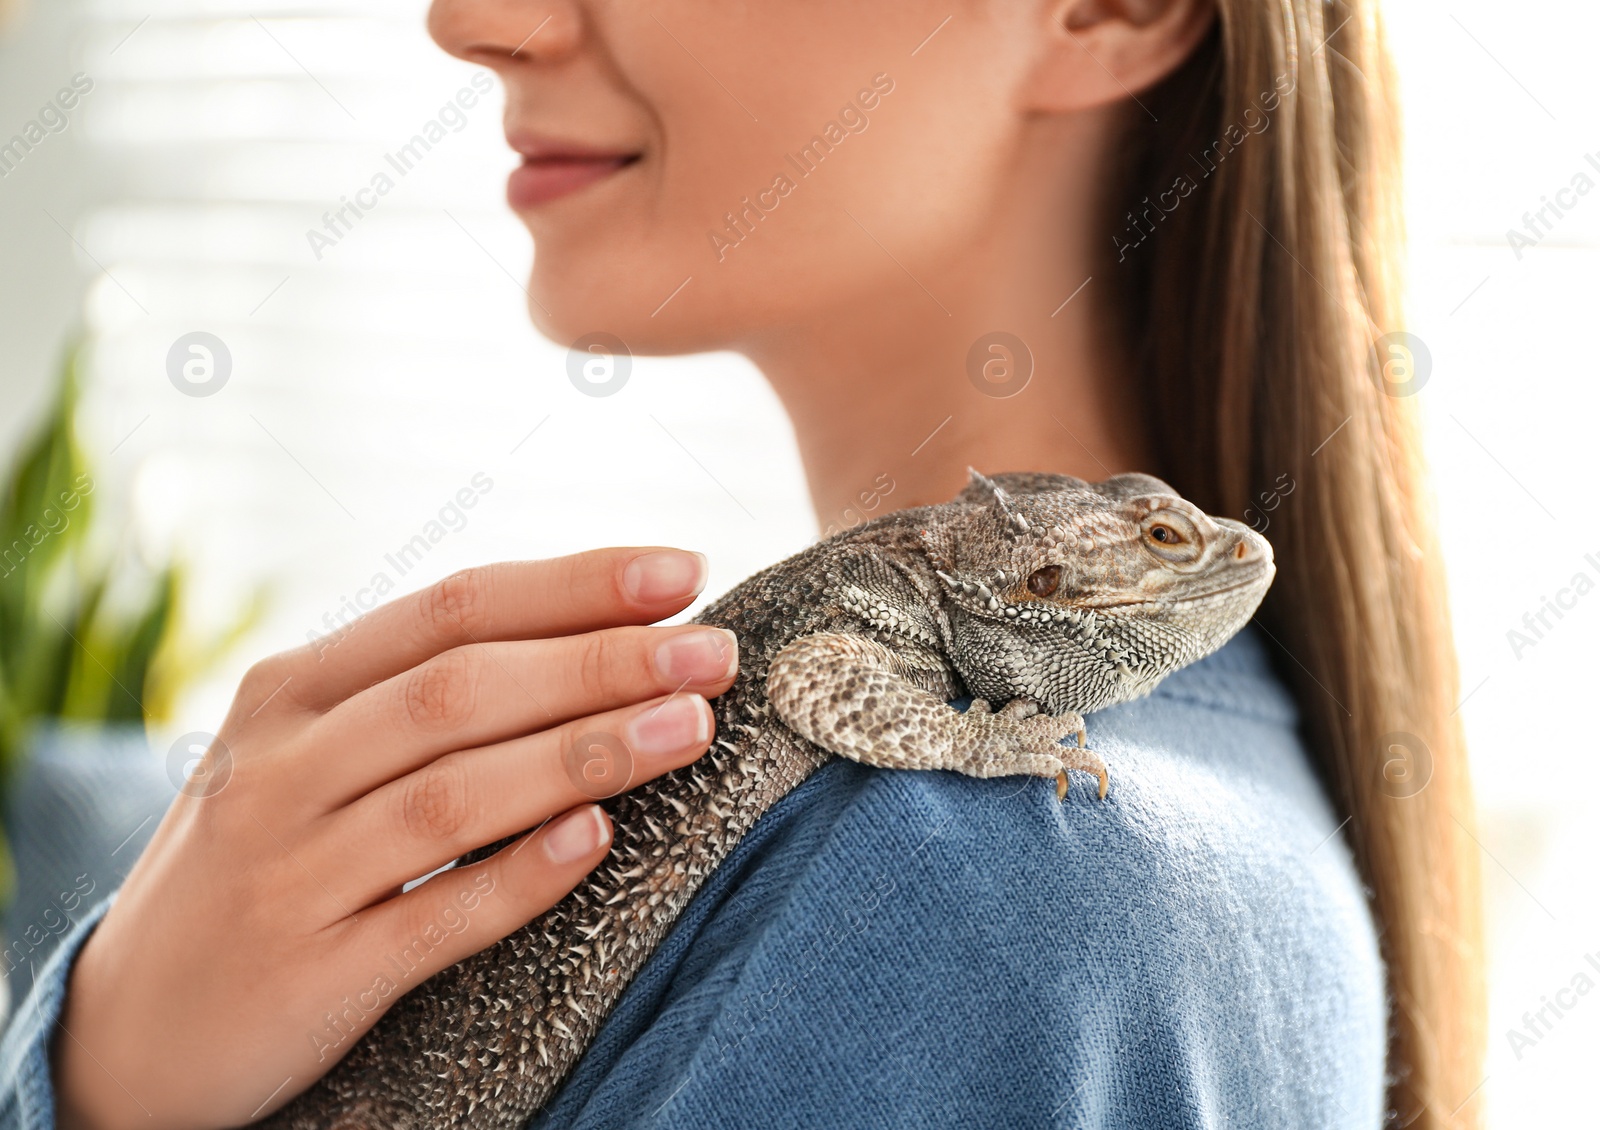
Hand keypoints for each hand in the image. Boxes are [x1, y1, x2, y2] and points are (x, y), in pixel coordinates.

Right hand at [52, 549, 736, 1129]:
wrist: (127, 1025)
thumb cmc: (258, 859)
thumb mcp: (301, 754)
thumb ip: (414, 695)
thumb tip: (587, 635)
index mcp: (289, 692)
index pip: (450, 609)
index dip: (573, 586)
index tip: (683, 571)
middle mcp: (282, 769)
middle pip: (463, 690)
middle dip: (602, 661)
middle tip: (714, 651)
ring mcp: (291, 873)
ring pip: (456, 795)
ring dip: (586, 754)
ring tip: (692, 726)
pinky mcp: (311, 975)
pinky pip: (434, 918)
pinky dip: (519, 876)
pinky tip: (599, 840)